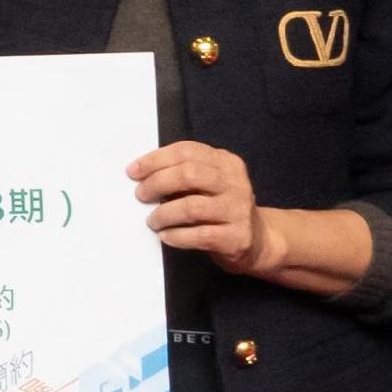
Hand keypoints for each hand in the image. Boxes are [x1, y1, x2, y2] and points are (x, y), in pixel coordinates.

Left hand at [128, 139, 267, 266]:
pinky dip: (176, 236)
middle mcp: (235, 183)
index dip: (156, 159)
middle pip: (188, 174)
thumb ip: (185, 174)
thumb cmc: (221, 208)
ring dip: (164, 214)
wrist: (257, 240)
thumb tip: (142, 174)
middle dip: (157, 183)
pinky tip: (166, 236)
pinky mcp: (236, 237)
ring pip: (191, 207)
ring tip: (152, 220)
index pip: (187, 151)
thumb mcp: (211, 183)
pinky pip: (199, 235)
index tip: (134, 171)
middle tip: (141, 195)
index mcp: (226, 162)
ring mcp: (238, 210)